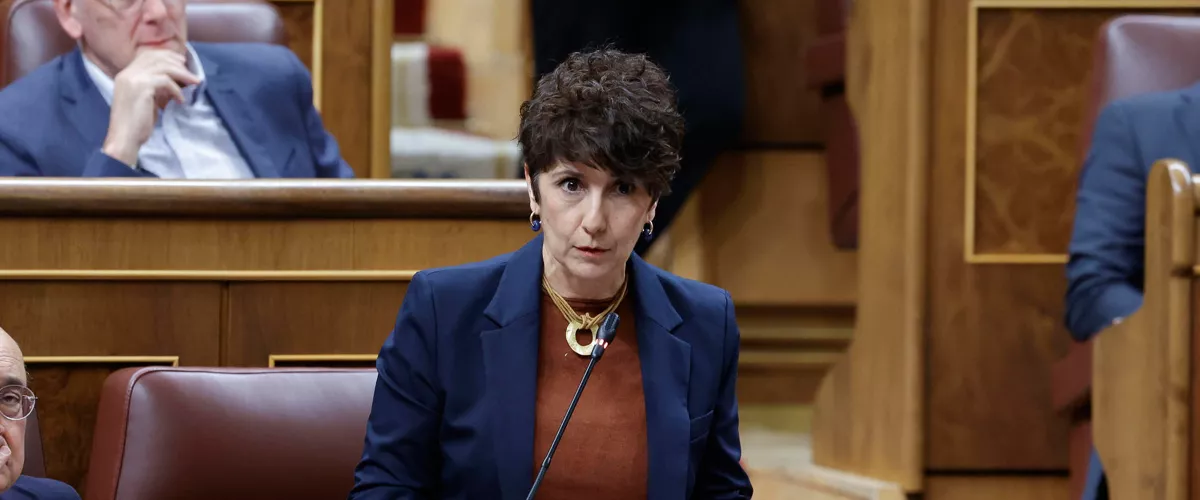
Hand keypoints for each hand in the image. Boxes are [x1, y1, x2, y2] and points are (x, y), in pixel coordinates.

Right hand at [101, 50, 200, 166]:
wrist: (124, 139)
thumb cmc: (136, 123)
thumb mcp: (145, 100)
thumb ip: (154, 87)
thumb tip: (174, 81)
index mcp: (126, 74)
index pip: (147, 55)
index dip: (166, 56)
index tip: (181, 63)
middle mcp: (128, 73)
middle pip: (156, 57)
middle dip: (177, 62)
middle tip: (191, 73)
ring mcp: (133, 79)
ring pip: (163, 66)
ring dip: (182, 74)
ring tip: (194, 83)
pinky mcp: (142, 87)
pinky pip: (166, 81)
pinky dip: (176, 90)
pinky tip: (180, 100)